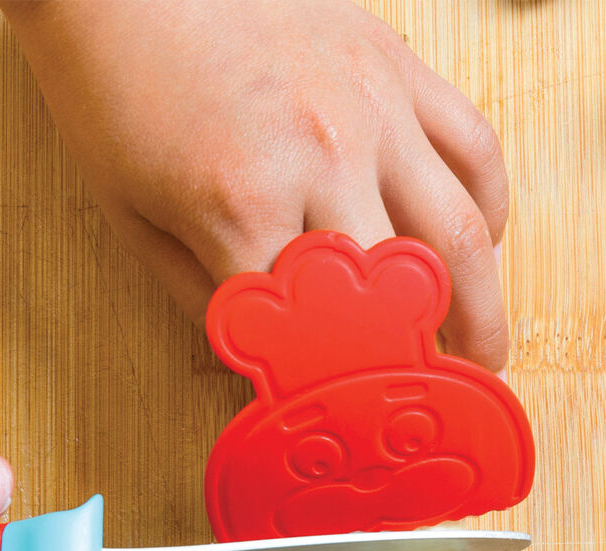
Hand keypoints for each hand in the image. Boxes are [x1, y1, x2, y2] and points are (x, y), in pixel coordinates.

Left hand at [0, 0, 510, 369]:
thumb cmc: (115, 88)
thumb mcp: (134, 218)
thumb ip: (207, 306)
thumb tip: (268, 368)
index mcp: (244, 207)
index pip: (318, 337)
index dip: (347, 397)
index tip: (365, 431)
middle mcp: (323, 159)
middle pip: (407, 298)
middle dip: (431, 370)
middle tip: (440, 405)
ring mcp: (372, 108)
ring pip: (462, 234)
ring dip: (486, 309)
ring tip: (487, 354)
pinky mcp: (397, 65)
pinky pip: (475, 145)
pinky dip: (490, 207)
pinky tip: (482, 245)